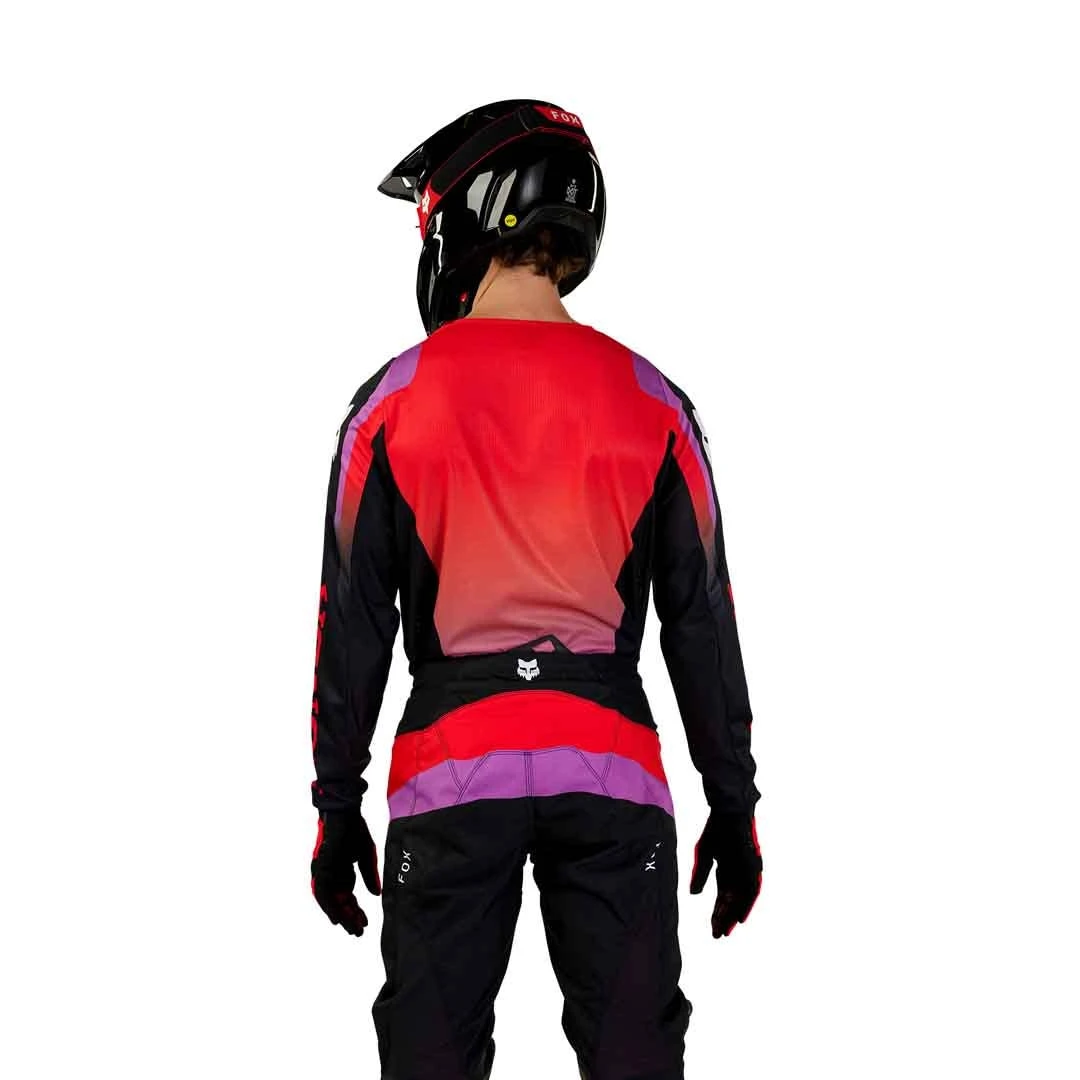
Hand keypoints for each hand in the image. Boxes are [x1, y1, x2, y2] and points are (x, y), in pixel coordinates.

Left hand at [311, 809, 381, 935]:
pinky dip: (328, 906)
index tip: (364, 924)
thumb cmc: (354, 828)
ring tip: (350, 928)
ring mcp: (324, 871)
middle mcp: (331, 874)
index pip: (347, 898)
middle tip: (358, 932)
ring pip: (328, 901)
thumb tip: (376, 894)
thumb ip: (369, 875)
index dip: (355, 912)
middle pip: (338, 902)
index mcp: (342, 871)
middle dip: (349, 918)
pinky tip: (336, 917)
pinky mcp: (320, 866)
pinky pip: (321, 891)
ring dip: (339, 915)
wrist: (345, 811)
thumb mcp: (367, 856)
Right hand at [689, 813, 761, 937]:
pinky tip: (741, 917)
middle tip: (718, 935)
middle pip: (733, 901)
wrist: (727, 811)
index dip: (718, 913)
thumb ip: (700, 874)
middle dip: (725, 918)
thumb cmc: (716, 828)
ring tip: (727, 929)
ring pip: (742, 899)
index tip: (712, 929)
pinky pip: (752, 890)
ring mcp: (746, 870)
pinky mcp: (753, 866)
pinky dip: (747, 904)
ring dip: (735, 914)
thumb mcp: (703, 854)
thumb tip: (694, 895)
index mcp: (727, 870)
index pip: (723, 897)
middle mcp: (738, 873)